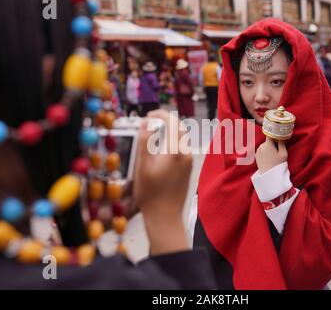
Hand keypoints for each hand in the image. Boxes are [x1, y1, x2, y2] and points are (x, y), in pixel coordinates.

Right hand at [133, 109, 191, 254]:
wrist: (165, 217)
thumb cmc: (150, 194)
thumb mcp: (141, 166)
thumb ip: (143, 141)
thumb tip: (146, 123)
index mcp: (176, 151)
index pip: (172, 121)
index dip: (159, 114)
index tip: (147, 116)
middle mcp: (186, 154)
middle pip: (179, 127)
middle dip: (164, 121)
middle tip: (148, 123)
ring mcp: (189, 162)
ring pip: (180, 138)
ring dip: (168, 132)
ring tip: (151, 136)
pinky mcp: (188, 169)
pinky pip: (181, 148)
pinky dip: (171, 143)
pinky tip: (158, 151)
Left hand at [255, 137, 287, 173]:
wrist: (269, 175)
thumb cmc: (278, 165)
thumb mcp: (283, 153)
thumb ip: (282, 143)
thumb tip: (280, 136)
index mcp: (268, 145)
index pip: (270, 134)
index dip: (274, 134)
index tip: (278, 136)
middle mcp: (261, 146)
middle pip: (268, 141)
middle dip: (272, 144)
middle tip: (277, 152)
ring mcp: (257, 151)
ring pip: (264, 146)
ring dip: (268, 148)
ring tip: (273, 157)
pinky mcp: (256, 156)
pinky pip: (262, 151)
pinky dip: (265, 153)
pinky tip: (268, 159)